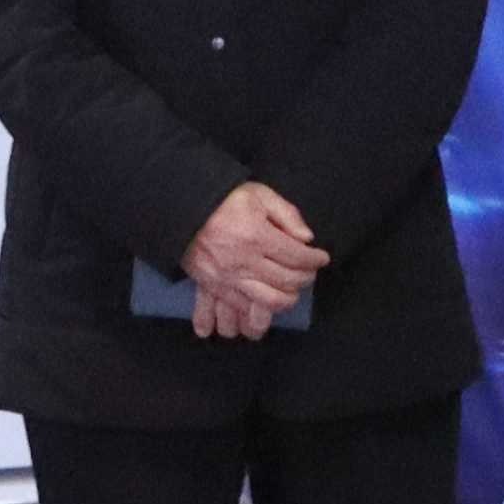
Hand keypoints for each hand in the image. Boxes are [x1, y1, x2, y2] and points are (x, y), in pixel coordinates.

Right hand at [185, 182, 327, 334]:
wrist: (181, 211)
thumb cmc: (223, 200)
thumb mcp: (259, 195)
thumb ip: (287, 214)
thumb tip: (306, 238)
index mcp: (257, 236)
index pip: (298, 257)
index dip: (315, 260)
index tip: (321, 258)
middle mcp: (244, 261)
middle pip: (288, 281)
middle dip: (306, 278)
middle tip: (309, 272)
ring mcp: (228, 278)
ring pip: (269, 301)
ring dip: (288, 299)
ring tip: (292, 288)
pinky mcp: (214, 287)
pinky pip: (243, 307)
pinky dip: (261, 308)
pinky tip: (270, 299)